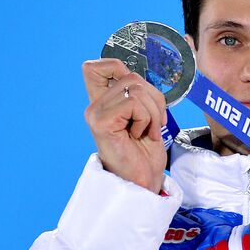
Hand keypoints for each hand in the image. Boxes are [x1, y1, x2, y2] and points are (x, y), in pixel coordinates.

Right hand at [82, 58, 167, 193]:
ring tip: (147, 132)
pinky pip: (134, 103)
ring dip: (153, 112)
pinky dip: (147, 119)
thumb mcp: (145, 116)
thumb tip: (141, 79)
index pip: (96, 66)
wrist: (142, 182)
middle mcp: (95, 106)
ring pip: (136, 88)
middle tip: (152, 123)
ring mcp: (96, 114)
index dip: (118, 66)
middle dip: (154, 98)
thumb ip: (138, 95)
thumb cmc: (144, 153)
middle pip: (131, 75)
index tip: (138, 92)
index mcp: (103, 103)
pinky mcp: (101, 123)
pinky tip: (140, 135)